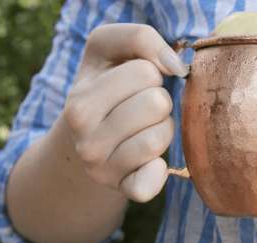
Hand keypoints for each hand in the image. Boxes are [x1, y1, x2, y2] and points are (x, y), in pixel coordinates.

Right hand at [62, 24, 186, 201]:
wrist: (83, 140)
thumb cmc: (107, 86)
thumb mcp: (110, 50)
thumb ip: (140, 39)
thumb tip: (176, 68)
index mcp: (80, 99)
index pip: (146, 71)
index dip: (150, 73)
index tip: (134, 83)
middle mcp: (84, 137)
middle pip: (157, 104)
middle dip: (159, 102)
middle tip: (142, 109)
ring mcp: (100, 167)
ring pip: (159, 138)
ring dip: (164, 130)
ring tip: (144, 128)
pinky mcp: (122, 188)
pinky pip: (149, 185)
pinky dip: (158, 172)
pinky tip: (150, 162)